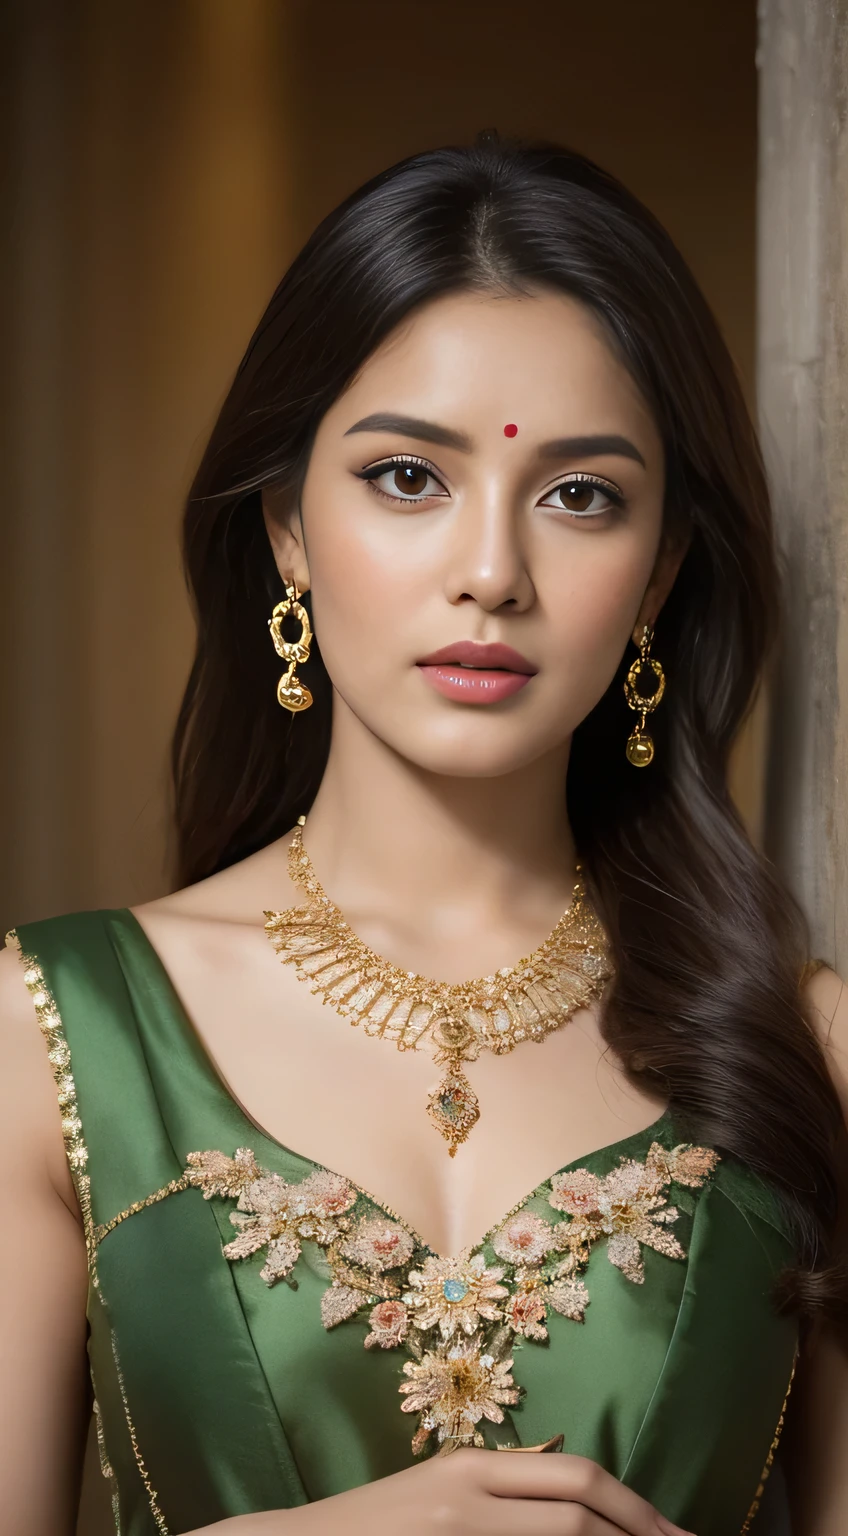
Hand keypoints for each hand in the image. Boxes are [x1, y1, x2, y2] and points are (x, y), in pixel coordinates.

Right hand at [272, 1446, 694, 1535]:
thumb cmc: (373, 1531)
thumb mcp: (440, 1498)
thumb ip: (502, 1500)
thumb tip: (582, 1514)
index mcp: (474, 1466)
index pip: (579, 1477)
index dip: (638, 1508)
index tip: (677, 1534)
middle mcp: (470, 1491)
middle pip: (581, 1511)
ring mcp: (456, 1530)